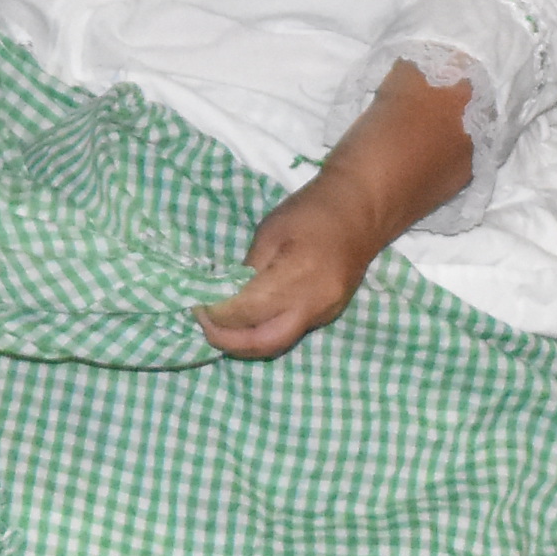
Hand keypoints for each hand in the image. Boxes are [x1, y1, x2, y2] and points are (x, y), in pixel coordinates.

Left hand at [197, 176, 390, 361]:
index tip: (197, 303)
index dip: (217, 313)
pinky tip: (249, 318)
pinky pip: (290, 332)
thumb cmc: (310, 212)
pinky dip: (264, 330)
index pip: (246, 311)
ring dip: (244, 341)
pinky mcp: (327, 315)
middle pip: (262, 343)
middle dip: (227, 341)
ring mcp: (323, 314)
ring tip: (222, 325)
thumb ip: (248, 269)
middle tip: (205, 324)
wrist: (359, 212)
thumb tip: (225, 294)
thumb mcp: (268, 231)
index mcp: (295, 277)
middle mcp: (312, 304)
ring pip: (277, 343)